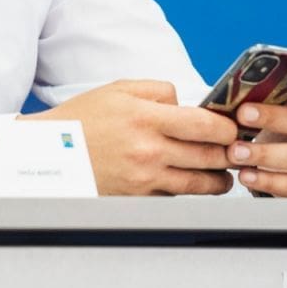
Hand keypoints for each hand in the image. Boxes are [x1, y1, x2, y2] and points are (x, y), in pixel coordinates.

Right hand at [19, 80, 238, 195]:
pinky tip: (192, 182)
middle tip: (236, 150)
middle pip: (209, 156)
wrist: (50, 153)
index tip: (232, 126)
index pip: (205, 124)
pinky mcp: (138, 197)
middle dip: (229, 153)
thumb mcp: (119, 90)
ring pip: (199, 184)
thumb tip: (187, 102)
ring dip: (218, 179)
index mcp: (146, 118)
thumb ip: (159, 91)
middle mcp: (149, 150)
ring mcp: (145, 178)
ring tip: (223, 174)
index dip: (228, 127)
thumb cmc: (84, 118)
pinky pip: (176, 196)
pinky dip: (189, 190)